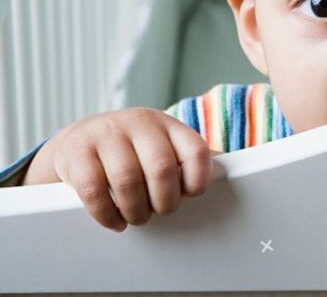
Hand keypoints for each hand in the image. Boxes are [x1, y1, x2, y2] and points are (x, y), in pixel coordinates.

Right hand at [22, 108, 213, 231]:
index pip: (196, 149)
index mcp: (168, 124)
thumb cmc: (133, 151)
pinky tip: (115, 221)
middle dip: (164, 201)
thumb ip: (192, 160)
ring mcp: (105, 133)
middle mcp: (138, 123)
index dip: (199, 179)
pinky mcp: (75, 150)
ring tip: (138, 217)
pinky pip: (94, 190)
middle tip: (160, 212)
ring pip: (127, 180)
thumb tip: (233, 175)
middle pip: (162, 168)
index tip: (191, 195)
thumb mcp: (163, 147)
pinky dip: (107, 215)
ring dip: (136, 210)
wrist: (78, 140)